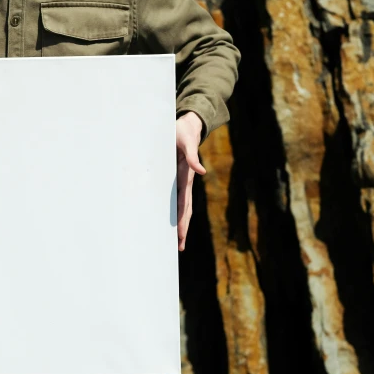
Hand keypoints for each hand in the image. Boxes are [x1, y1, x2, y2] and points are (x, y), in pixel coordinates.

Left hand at [176, 112, 205, 250]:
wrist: (187, 126)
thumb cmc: (184, 133)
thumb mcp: (186, 143)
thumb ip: (192, 157)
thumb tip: (201, 171)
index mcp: (185, 177)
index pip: (183, 203)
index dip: (181, 219)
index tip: (179, 235)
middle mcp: (185, 182)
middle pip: (184, 211)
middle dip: (182, 229)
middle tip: (180, 247)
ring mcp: (181, 181)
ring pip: (181, 207)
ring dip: (179, 224)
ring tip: (177, 242)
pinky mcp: (177, 178)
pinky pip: (174, 199)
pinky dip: (174, 212)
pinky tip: (171, 222)